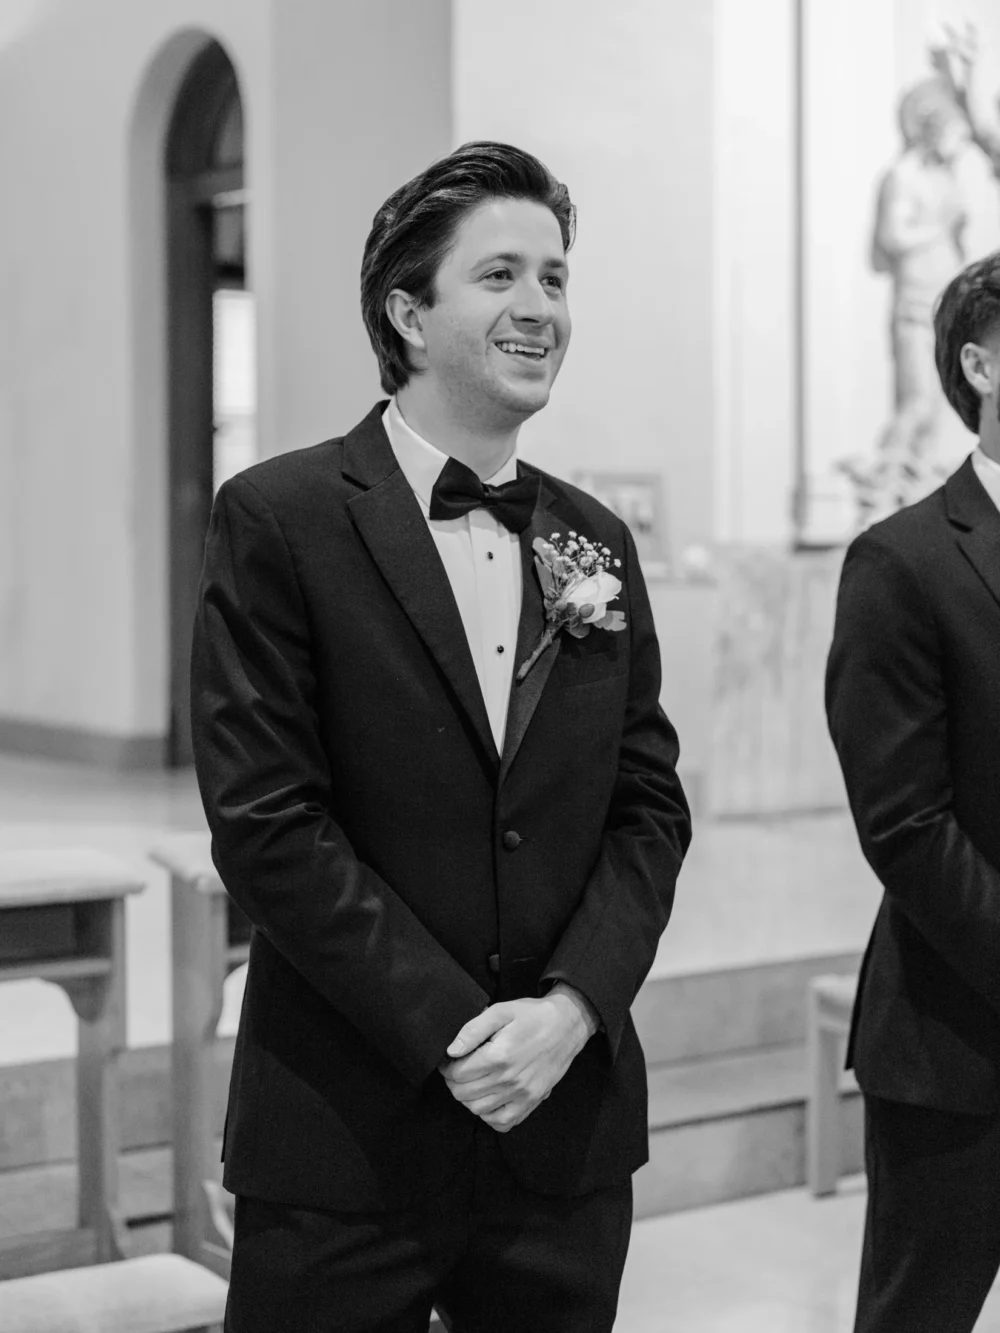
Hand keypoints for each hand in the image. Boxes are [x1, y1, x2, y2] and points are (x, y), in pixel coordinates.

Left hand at [437, 987, 596, 1132]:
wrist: (567, 1026)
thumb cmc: (532, 1016)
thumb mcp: (501, 1011)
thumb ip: (473, 1030)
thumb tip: (451, 1050)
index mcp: (499, 1055)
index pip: (458, 1073)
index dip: (447, 1067)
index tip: (449, 1060)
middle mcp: (510, 1080)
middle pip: (464, 1093)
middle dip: (453, 1082)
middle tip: (456, 1069)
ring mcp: (522, 1094)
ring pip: (478, 1110)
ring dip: (468, 1098)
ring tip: (471, 1082)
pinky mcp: (532, 1102)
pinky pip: (502, 1122)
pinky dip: (489, 1115)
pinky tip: (488, 1098)